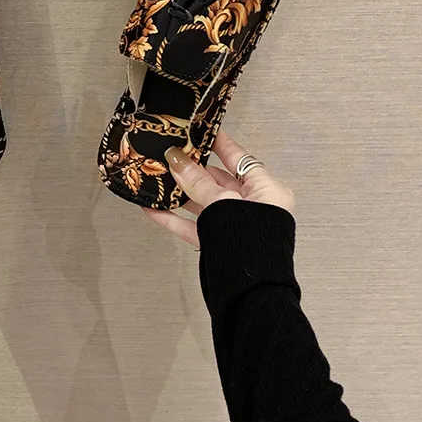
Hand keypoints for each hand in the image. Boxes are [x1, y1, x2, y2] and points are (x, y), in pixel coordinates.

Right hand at [145, 130, 294, 246]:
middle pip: (218, 181)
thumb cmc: (251, 243)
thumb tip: (178, 160)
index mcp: (267, 191)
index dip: (219, 143)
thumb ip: (198, 182)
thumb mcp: (222, 203)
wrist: (250, 291)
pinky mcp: (218, 244)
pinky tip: (154, 209)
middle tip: (171, 155)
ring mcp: (235, 226)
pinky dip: (175, 218)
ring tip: (157, 180)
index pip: (240, 159)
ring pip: (203, 203)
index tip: (202, 129)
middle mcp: (254, 207)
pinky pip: (194, 226)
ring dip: (180, 193)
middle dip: (192, 170)